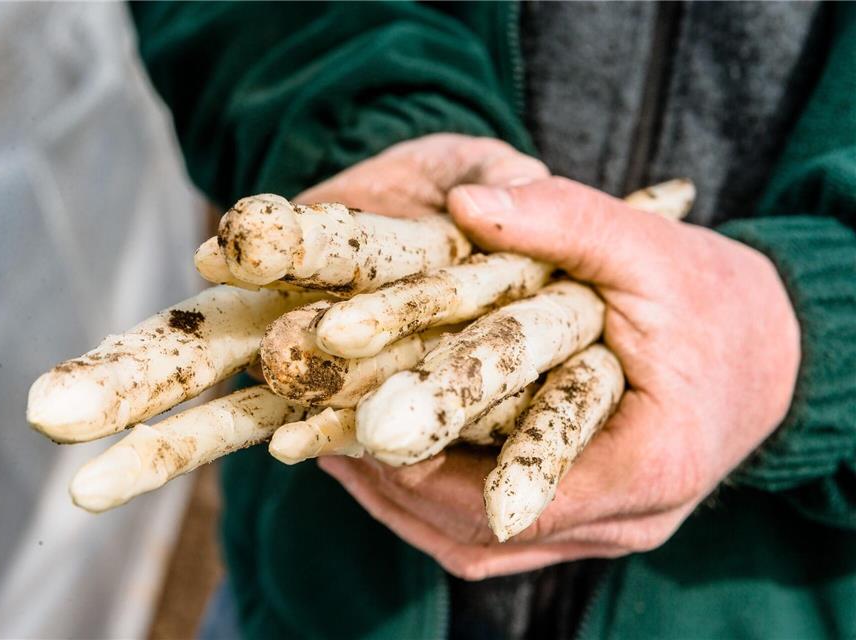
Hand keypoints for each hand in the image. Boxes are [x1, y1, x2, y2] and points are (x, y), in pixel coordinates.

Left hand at [319, 163, 799, 579]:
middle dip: (394, 485)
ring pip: (477, 546)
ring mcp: (605, 530)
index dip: (423, 465)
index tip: (351, 421)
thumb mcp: (650, 248)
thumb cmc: (717, 300)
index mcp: (650, 466)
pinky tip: (383, 456)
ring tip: (332, 443)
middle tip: (322, 430)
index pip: (513, 499)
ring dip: (401, 499)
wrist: (772, 350)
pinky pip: (493, 533)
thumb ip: (567, 219)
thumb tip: (468, 200)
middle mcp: (627, 521)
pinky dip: (433, 498)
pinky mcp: (585, 518)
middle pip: (480, 535)